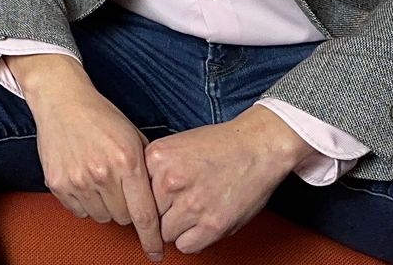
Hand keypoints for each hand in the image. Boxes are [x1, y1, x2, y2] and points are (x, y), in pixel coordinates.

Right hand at [8, 53, 164, 261]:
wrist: (62, 100)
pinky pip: (79, 211)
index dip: (152, 239)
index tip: (156, 253)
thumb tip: (161, 202)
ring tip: (100, 178)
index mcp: (127, 161)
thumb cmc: (101, 116)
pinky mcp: (58, 183)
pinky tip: (83, 178)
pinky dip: (84, 201)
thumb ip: (147, 169)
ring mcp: (78, 180)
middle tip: (119, 186)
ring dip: (105, 205)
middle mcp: (102, 173)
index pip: (144, 215)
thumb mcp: (134, 136)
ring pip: (101, 216)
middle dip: (126, 208)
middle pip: (123, 218)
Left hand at [143, 107, 307, 253]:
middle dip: (162, 213)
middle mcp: (170, 180)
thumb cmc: (220, 145)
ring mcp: (191, 203)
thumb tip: (139, 197)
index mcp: (157, 157)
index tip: (154, 201)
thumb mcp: (176, 145)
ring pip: (166, 233)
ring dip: (178, 227)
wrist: (257, 147)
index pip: (134, 192)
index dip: (146, 198)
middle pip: (148, 214)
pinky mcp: (212, 224)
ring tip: (192, 213)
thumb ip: (155, 169)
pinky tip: (200, 225)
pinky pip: (186, 246)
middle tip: (179, 205)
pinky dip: (191, 240)